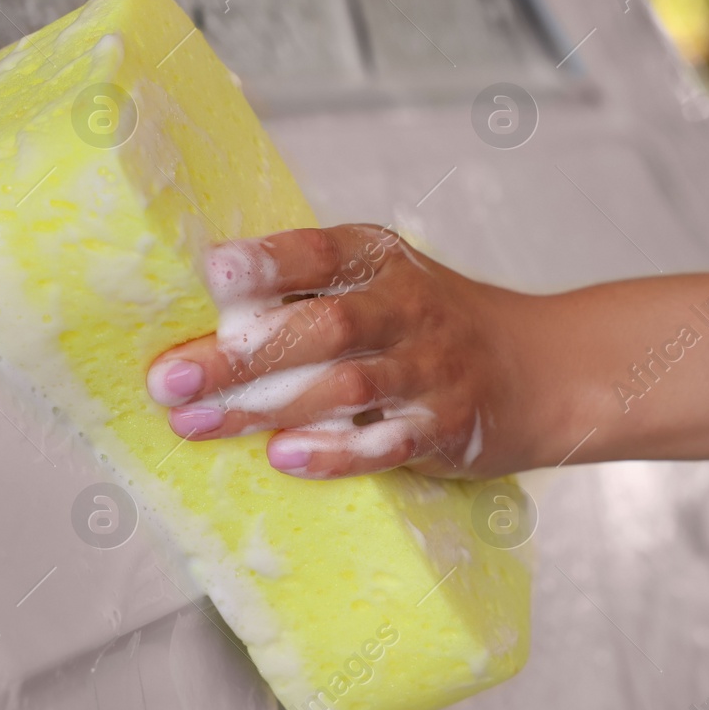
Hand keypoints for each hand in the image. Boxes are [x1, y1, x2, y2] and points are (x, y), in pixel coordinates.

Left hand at [145, 225, 548, 479]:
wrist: (538, 369)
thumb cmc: (426, 325)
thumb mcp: (378, 283)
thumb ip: (304, 292)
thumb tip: (196, 316)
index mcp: (379, 260)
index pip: (320, 252)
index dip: (270, 261)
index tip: (216, 272)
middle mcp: (406, 307)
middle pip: (322, 327)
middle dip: (240, 355)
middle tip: (170, 379)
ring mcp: (429, 369)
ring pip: (345, 387)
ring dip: (265, 408)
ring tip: (197, 424)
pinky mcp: (445, 427)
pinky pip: (386, 442)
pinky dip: (334, 452)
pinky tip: (284, 458)